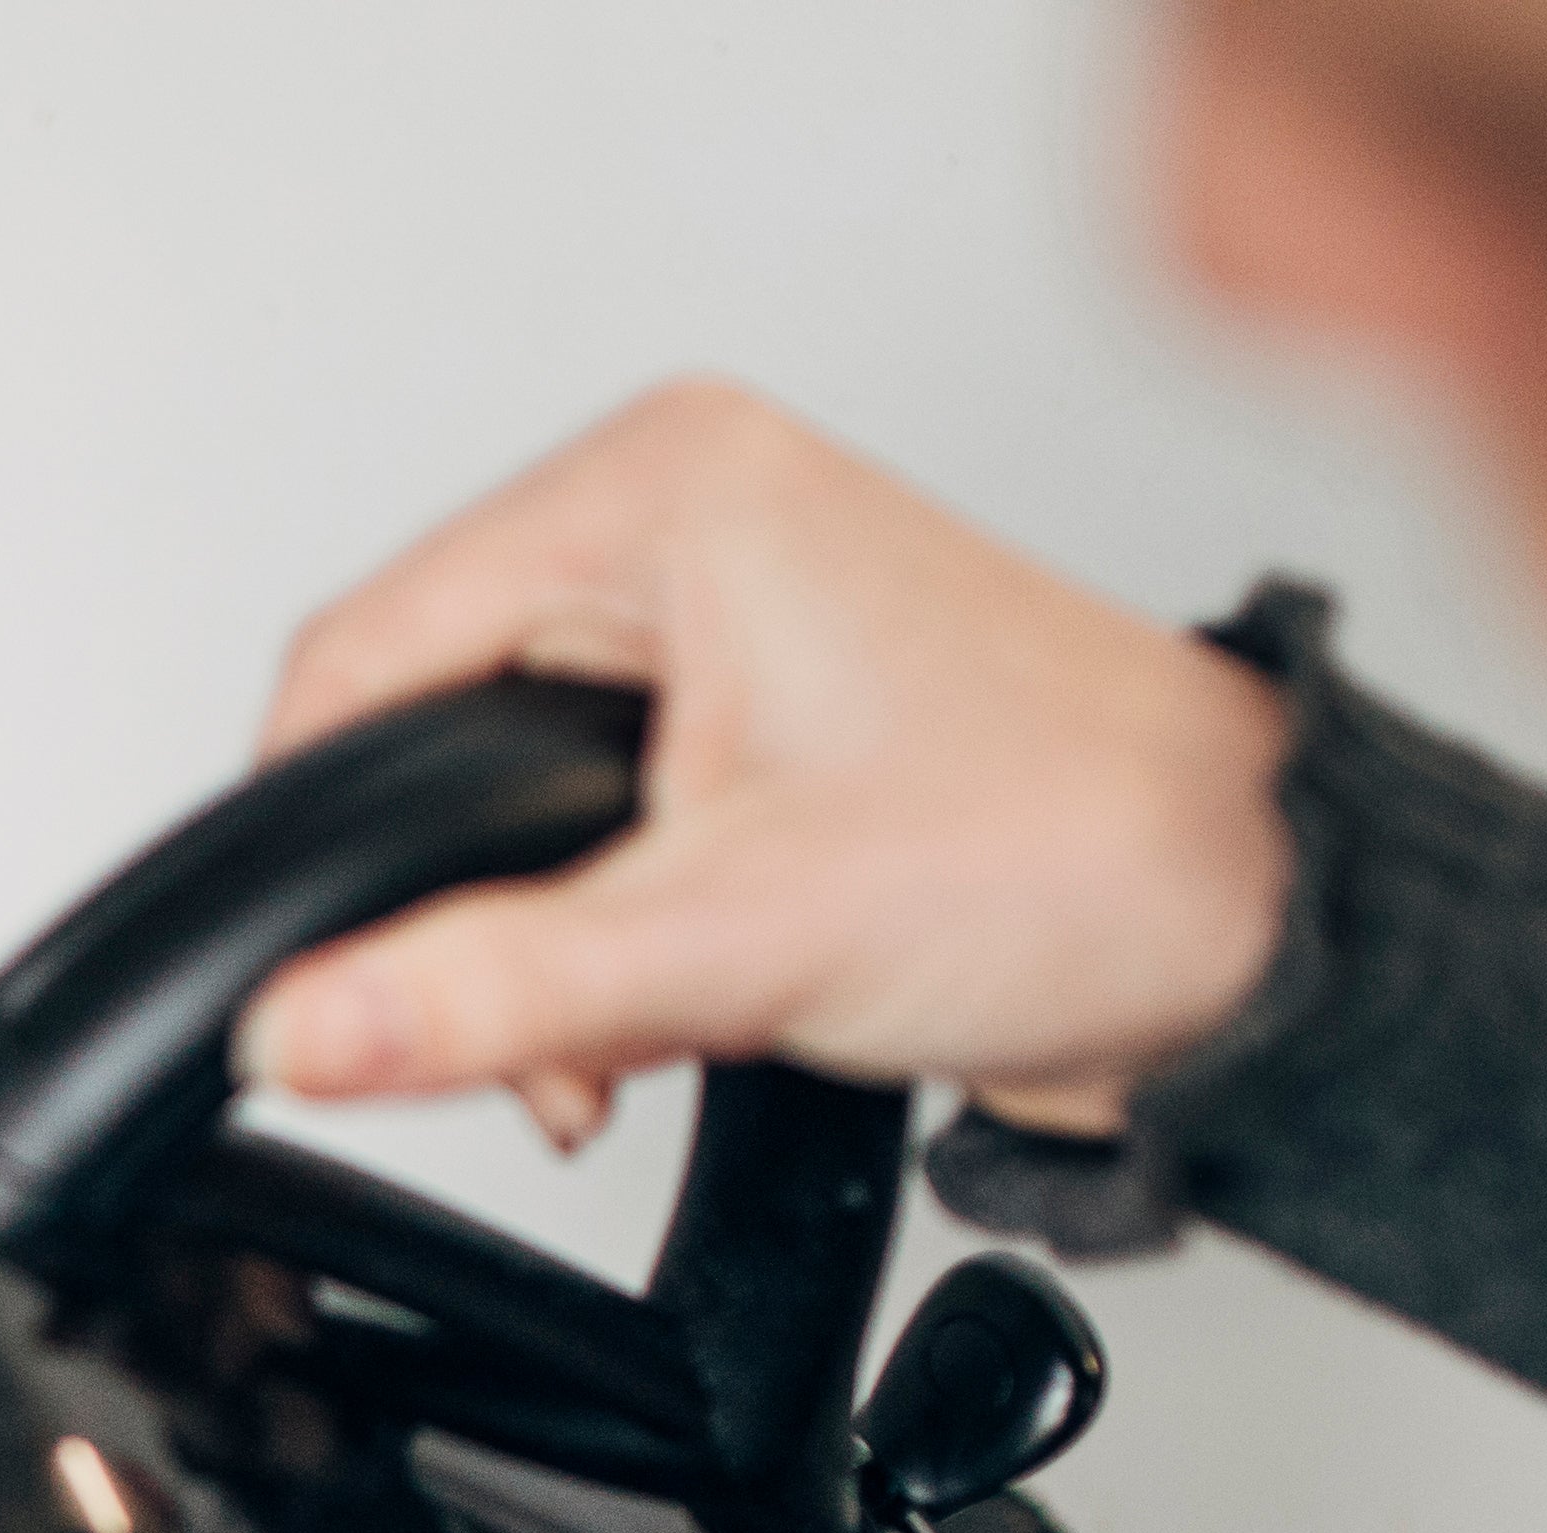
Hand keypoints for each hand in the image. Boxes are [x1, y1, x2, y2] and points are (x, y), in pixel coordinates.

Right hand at [237, 380, 1297, 1146]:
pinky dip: (603, 940)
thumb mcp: (735, 940)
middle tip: (554, 1023)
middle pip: (427, 734)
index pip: (363, 652)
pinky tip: (673, 1003)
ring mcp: (721, 616)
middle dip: (466, 914)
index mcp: (666, 491)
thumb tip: (297, 1028)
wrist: (1249, 934)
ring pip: (503, 802)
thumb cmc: (1077, 854)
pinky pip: (589, 829)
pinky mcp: (753, 711)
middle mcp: (687, 522)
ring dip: (541, 945)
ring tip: (639, 1020)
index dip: (320, 833)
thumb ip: (489, 992)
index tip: (316, 981)